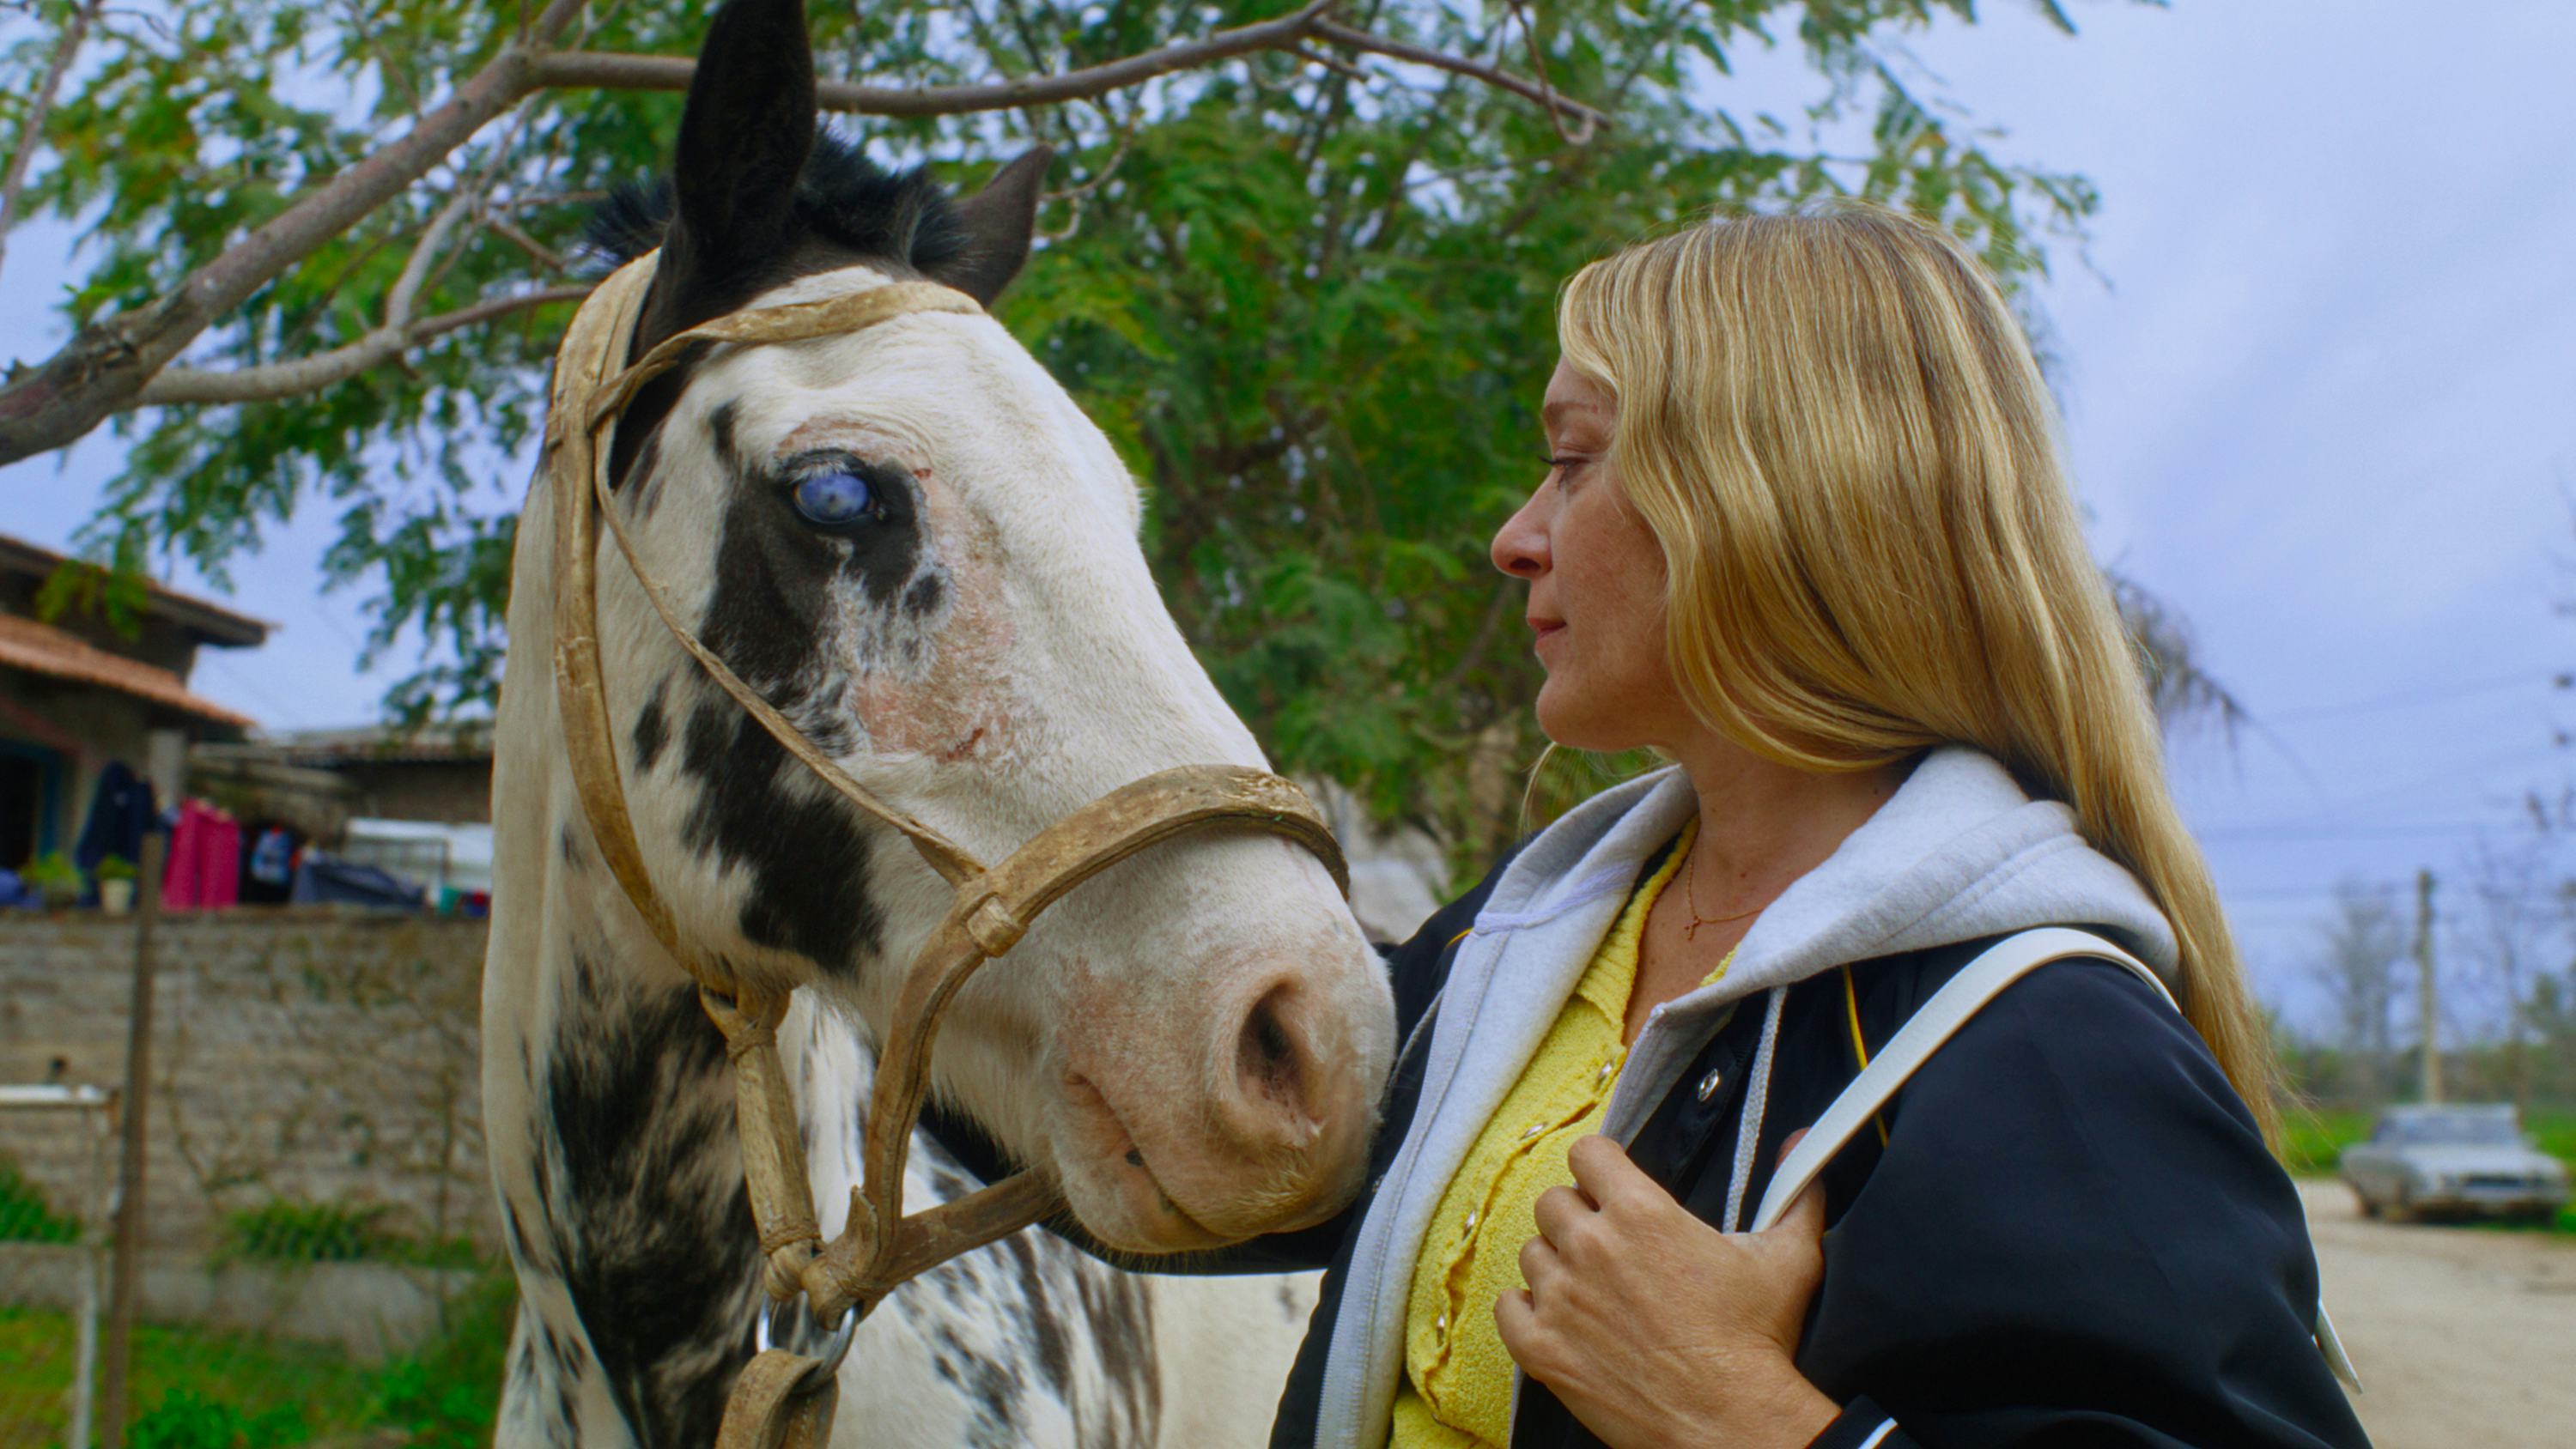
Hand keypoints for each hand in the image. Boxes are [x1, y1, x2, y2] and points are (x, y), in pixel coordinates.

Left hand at [1495, 1132, 1837, 1448]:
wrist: (1732, 1421)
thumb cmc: (1756, 1342)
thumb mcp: (1788, 1257)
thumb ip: (1793, 1194)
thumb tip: (1800, 1143)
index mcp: (1641, 1212)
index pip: (1588, 1154)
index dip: (1601, 1169)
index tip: (1612, 1188)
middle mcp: (1591, 1246)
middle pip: (1553, 1201)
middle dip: (1578, 1217)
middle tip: (1607, 1247)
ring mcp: (1561, 1298)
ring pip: (1532, 1253)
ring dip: (1556, 1265)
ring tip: (1591, 1291)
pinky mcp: (1542, 1348)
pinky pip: (1507, 1306)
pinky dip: (1526, 1310)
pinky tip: (1558, 1319)